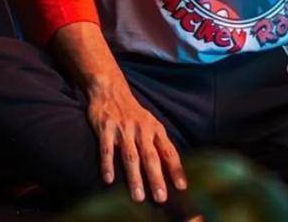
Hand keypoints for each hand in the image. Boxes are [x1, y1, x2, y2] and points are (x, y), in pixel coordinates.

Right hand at [86, 79, 186, 203]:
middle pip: (151, 156)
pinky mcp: (106, 128)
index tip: (182, 187)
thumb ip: (158, 144)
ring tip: (138, 197)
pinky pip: (107, 149)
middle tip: (161, 197)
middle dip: (156, 178)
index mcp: (155, 129)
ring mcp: (124, 129)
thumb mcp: (150, 124)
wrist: (111, 90)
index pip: (169, 151)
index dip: (176, 169)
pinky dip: (108, 164)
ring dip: (135, 177)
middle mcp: (142, 129)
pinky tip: (109, 180)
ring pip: (131, 155)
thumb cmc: (133, 112)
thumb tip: (170, 168)